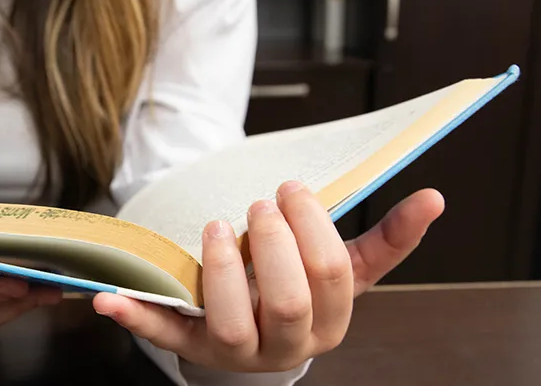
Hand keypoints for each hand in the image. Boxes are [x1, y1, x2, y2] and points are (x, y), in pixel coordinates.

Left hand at [92, 181, 443, 372]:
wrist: (260, 333)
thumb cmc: (303, 289)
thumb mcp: (345, 268)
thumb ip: (388, 238)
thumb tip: (434, 199)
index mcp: (330, 323)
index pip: (331, 278)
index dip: (313, 229)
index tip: (292, 189)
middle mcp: (286, 345)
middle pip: (286, 303)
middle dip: (273, 246)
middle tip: (259, 203)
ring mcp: (235, 352)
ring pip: (230, 324)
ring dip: (220, 271)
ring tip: (218, 227)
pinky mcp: (189, 346)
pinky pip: (161, 335)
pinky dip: (134, 317)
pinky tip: (106, 298)